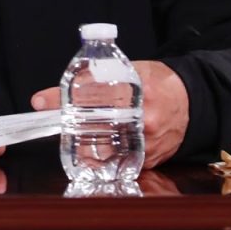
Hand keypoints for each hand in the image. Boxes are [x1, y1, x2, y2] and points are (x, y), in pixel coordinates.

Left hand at [29, 59, 188, 168]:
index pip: (90, 94)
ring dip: (85, 144)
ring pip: (104, 148)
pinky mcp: (150, 158)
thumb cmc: (154, 81)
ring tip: (75, 137)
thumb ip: (95, 78)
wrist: (189, 100)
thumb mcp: (126, 69)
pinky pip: (119, 160)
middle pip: (95, 125)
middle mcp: (143, 117)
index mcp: (136, 88)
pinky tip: (95, 149)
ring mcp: (148, 140)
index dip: (61, 99)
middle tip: (56, 122)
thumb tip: (54, 92)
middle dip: (70, 125)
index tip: (41, 102)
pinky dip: (103, 156)